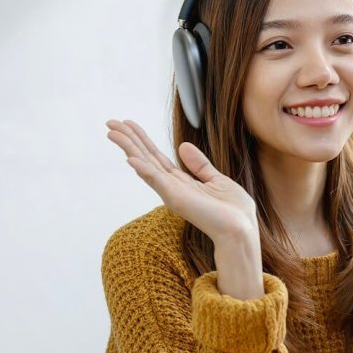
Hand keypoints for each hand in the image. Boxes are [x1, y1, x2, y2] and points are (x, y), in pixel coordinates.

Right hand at [106, 120, 259, 246]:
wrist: (242, 229)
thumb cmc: (234, 211)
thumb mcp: (217, 180)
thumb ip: (200, 165)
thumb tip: (183, 146)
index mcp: (181, 182)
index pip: (156, 157)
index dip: (142, 140)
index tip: (128, 124)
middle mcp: (172, 187)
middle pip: (146, 158)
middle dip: (128, 140)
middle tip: (110, 123)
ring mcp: (172, 193)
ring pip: (146, 165)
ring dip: (129, 148)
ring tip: (112, 133)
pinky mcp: (177, 198)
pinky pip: (157, 181)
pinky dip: (143, 169)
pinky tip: (130, 158)